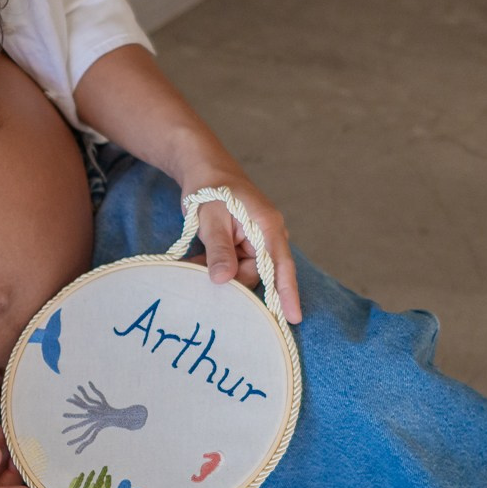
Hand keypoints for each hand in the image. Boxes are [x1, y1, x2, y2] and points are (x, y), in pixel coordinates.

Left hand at [181, 160, 301, 322]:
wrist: (204, 169)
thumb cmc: (209, 189)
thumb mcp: (211, 220)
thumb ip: (218, 250)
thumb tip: (224, 280)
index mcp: (267, 226)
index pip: (281, 266)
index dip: (286, 293)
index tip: (292, 317)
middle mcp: (268, 234)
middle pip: (256, 273)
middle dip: (230, 279)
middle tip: (199, 271)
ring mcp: (258, 239)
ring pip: (243, 270)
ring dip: (220, 271)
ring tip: (194, 262)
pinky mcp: (246, 243)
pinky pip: (236, 263)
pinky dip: (218, 265)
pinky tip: (198, 260)